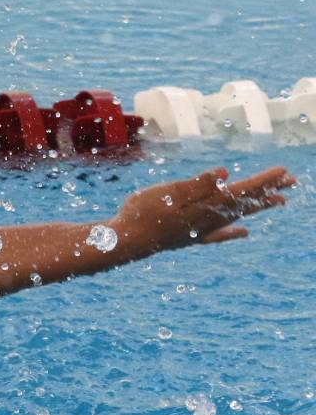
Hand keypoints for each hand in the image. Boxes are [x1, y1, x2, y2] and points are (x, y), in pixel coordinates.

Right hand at [109, 166, 294, 253]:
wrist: (123, 242)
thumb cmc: (141, 214)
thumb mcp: (167, 193)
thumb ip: (196, 185)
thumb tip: (224, 174)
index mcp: (203, 207)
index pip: (240, 192)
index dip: (262, 182)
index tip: (283, 172)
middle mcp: (207, 221)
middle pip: (243, 204)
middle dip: (267, 191)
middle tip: (291, 182)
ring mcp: (199, 231)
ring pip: (235, 217)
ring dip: (256, 208)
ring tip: (277, 202)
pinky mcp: (189, 238)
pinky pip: (218, 235)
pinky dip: (232, 232)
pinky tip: (243, 233)